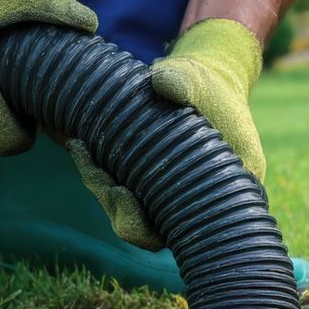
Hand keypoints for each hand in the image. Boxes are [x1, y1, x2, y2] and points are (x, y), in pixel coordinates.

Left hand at [69, 18, 266, 249]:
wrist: (200, 82)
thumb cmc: (205, 82)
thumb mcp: (197, 77)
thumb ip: (184, 80)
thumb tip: (164, 81)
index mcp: (228, 188)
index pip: (186, 229)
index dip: (146, 220)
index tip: (120, 190)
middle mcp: (200, 203)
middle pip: (151, 231)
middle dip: (115, 206)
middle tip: (92, 168)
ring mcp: (174, 199)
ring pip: (133, 215)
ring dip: (102, 189)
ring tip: (80, 149)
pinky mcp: (154, 188)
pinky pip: (125, 197)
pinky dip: (101, 177)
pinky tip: (81, 148)